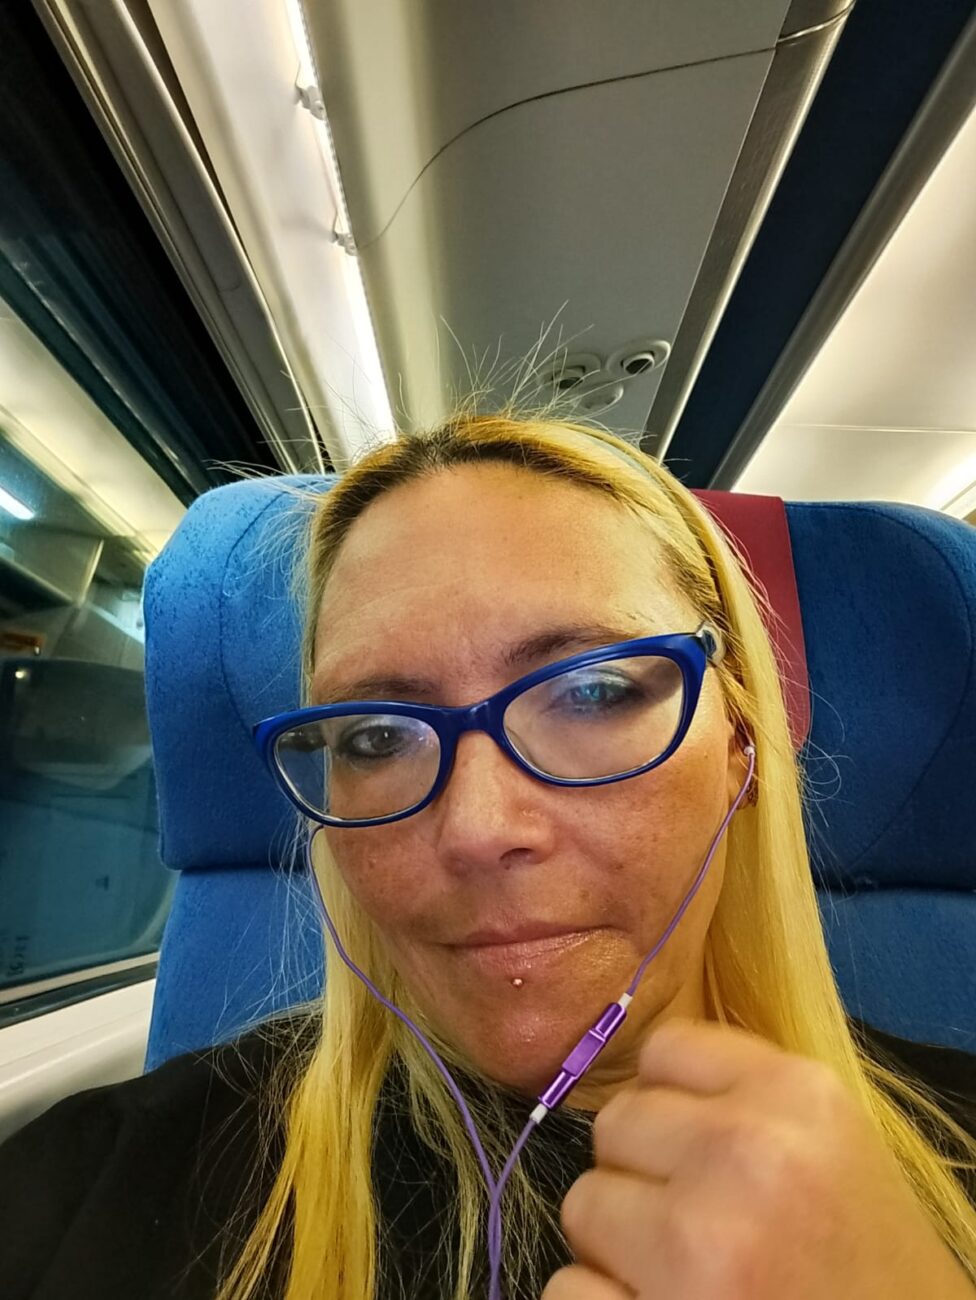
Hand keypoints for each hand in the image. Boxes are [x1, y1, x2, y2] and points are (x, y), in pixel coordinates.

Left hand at [543, 1019, 973, 1299]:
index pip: (664, 1051)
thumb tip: (647, 1083)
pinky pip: (567, 1290)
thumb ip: (748, 1101)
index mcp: (797, 1096)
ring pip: (583, 1204)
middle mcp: (745, 1153)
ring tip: (685, 1275)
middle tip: (694, 1226)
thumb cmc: (870, 1269)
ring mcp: (697, 1242)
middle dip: (640, 1175)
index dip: (670, 1104)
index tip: (693, 1150)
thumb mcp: (833, 1151)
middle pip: (615, 1124)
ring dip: (616, 1246)